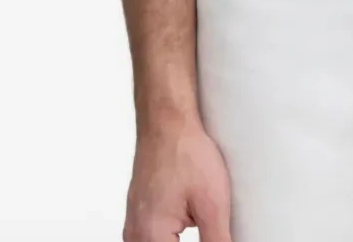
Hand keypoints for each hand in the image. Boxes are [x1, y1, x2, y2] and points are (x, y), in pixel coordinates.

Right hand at [124, 116, 231, 241]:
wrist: (167, 122)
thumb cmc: (185, 153)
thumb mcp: (212, 203)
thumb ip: (218, 240)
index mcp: (150, 238)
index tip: (215, 234)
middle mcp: (135, 235)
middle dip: (195, 240)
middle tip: (210, 224)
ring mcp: (134, 225)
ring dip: (180, 240)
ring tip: (202, 220)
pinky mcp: (139, 213)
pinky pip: (153, 237)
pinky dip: (171, 236)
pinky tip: (190, 222)